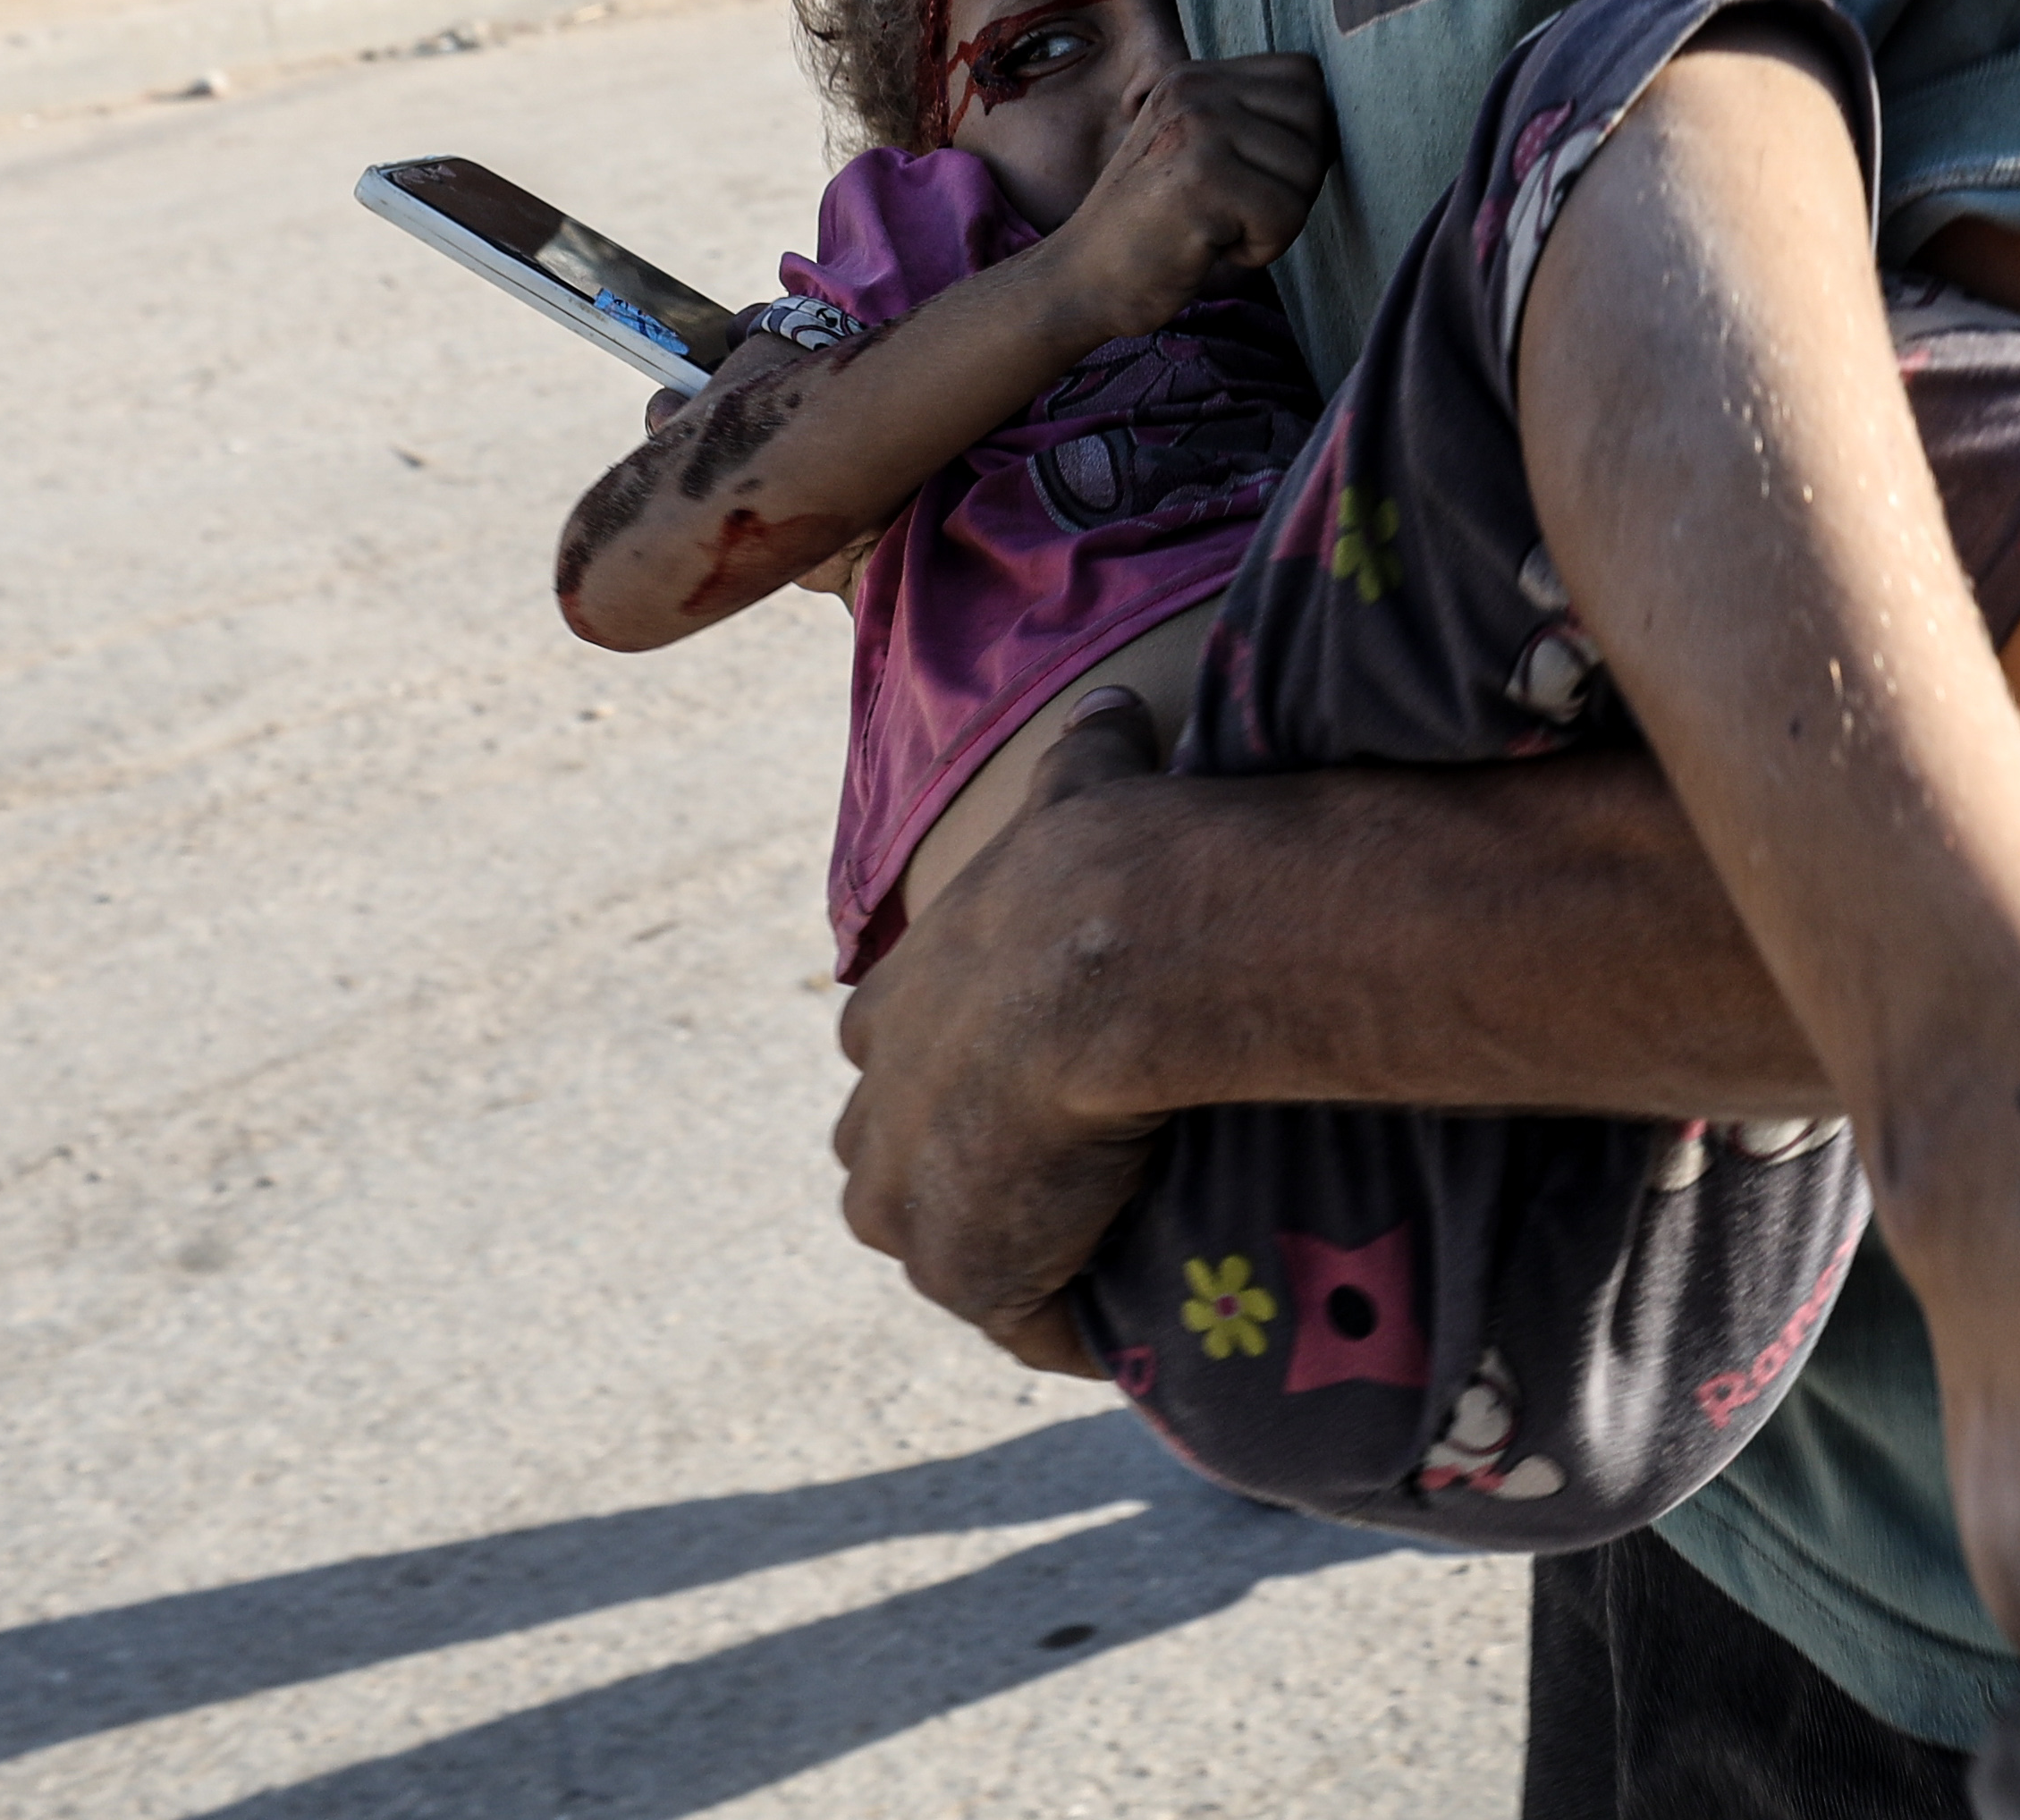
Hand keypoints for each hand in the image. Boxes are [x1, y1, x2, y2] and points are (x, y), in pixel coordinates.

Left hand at [831, 745, 1183, 1374]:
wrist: (1114, 957)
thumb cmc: (1100, 867)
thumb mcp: (1081, 788)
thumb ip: (1088, 752)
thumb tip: (1116, 701)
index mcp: (890, 1012)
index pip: (900, 1062)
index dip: (966, 1074)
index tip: (1037, 1081)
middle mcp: (876, 1117)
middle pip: (906, 1172)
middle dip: (971, 1179)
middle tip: (1080, 1176)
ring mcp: (910, 1207)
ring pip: (958, 1248)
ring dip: (1023, 1253)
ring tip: (1123, 1244)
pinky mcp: (963, 1273)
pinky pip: (1025, 1317)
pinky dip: (1076, 1316)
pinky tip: (1144, 1295)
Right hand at [1056, 50, 1333, 329]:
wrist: (1083, 278)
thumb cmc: (1155, 226)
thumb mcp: (1198, 149)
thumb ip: (1251, 121)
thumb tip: (1339, 118)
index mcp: (1195, 76)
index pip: (1305, 76)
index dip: (1303, 134)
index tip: (1257, 175)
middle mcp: (1194, 90)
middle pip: (1315, 119)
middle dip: (1295, 179)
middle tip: (1239, 209)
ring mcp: (1194, 131)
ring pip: (1305, 171)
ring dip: (1277, 219)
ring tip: (1221, 227)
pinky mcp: (1198, 181)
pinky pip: (1285, 214)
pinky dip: (1261, 248)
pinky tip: (1214, 247)